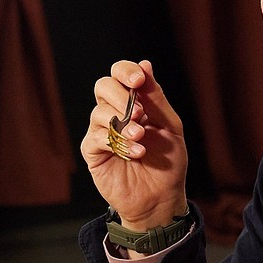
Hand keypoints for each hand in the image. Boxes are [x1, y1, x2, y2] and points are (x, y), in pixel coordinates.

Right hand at [81, 59, 188, 230]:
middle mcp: (114, 112)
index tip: (138, 80)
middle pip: (103, 86)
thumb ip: (156, 98)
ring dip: (123, 123)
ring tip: (141, 139)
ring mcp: (101, 131)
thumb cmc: (168, 163)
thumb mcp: (169, 126)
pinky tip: (136, 153)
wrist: (161, 198)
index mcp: (134, 102)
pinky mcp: (93, 152)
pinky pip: (96, 137)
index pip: (120, 74)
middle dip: (120, 95)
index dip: (126, 71)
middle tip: (139, 112)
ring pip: (99, 112)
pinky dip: (117, 142)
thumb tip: (145, 64)